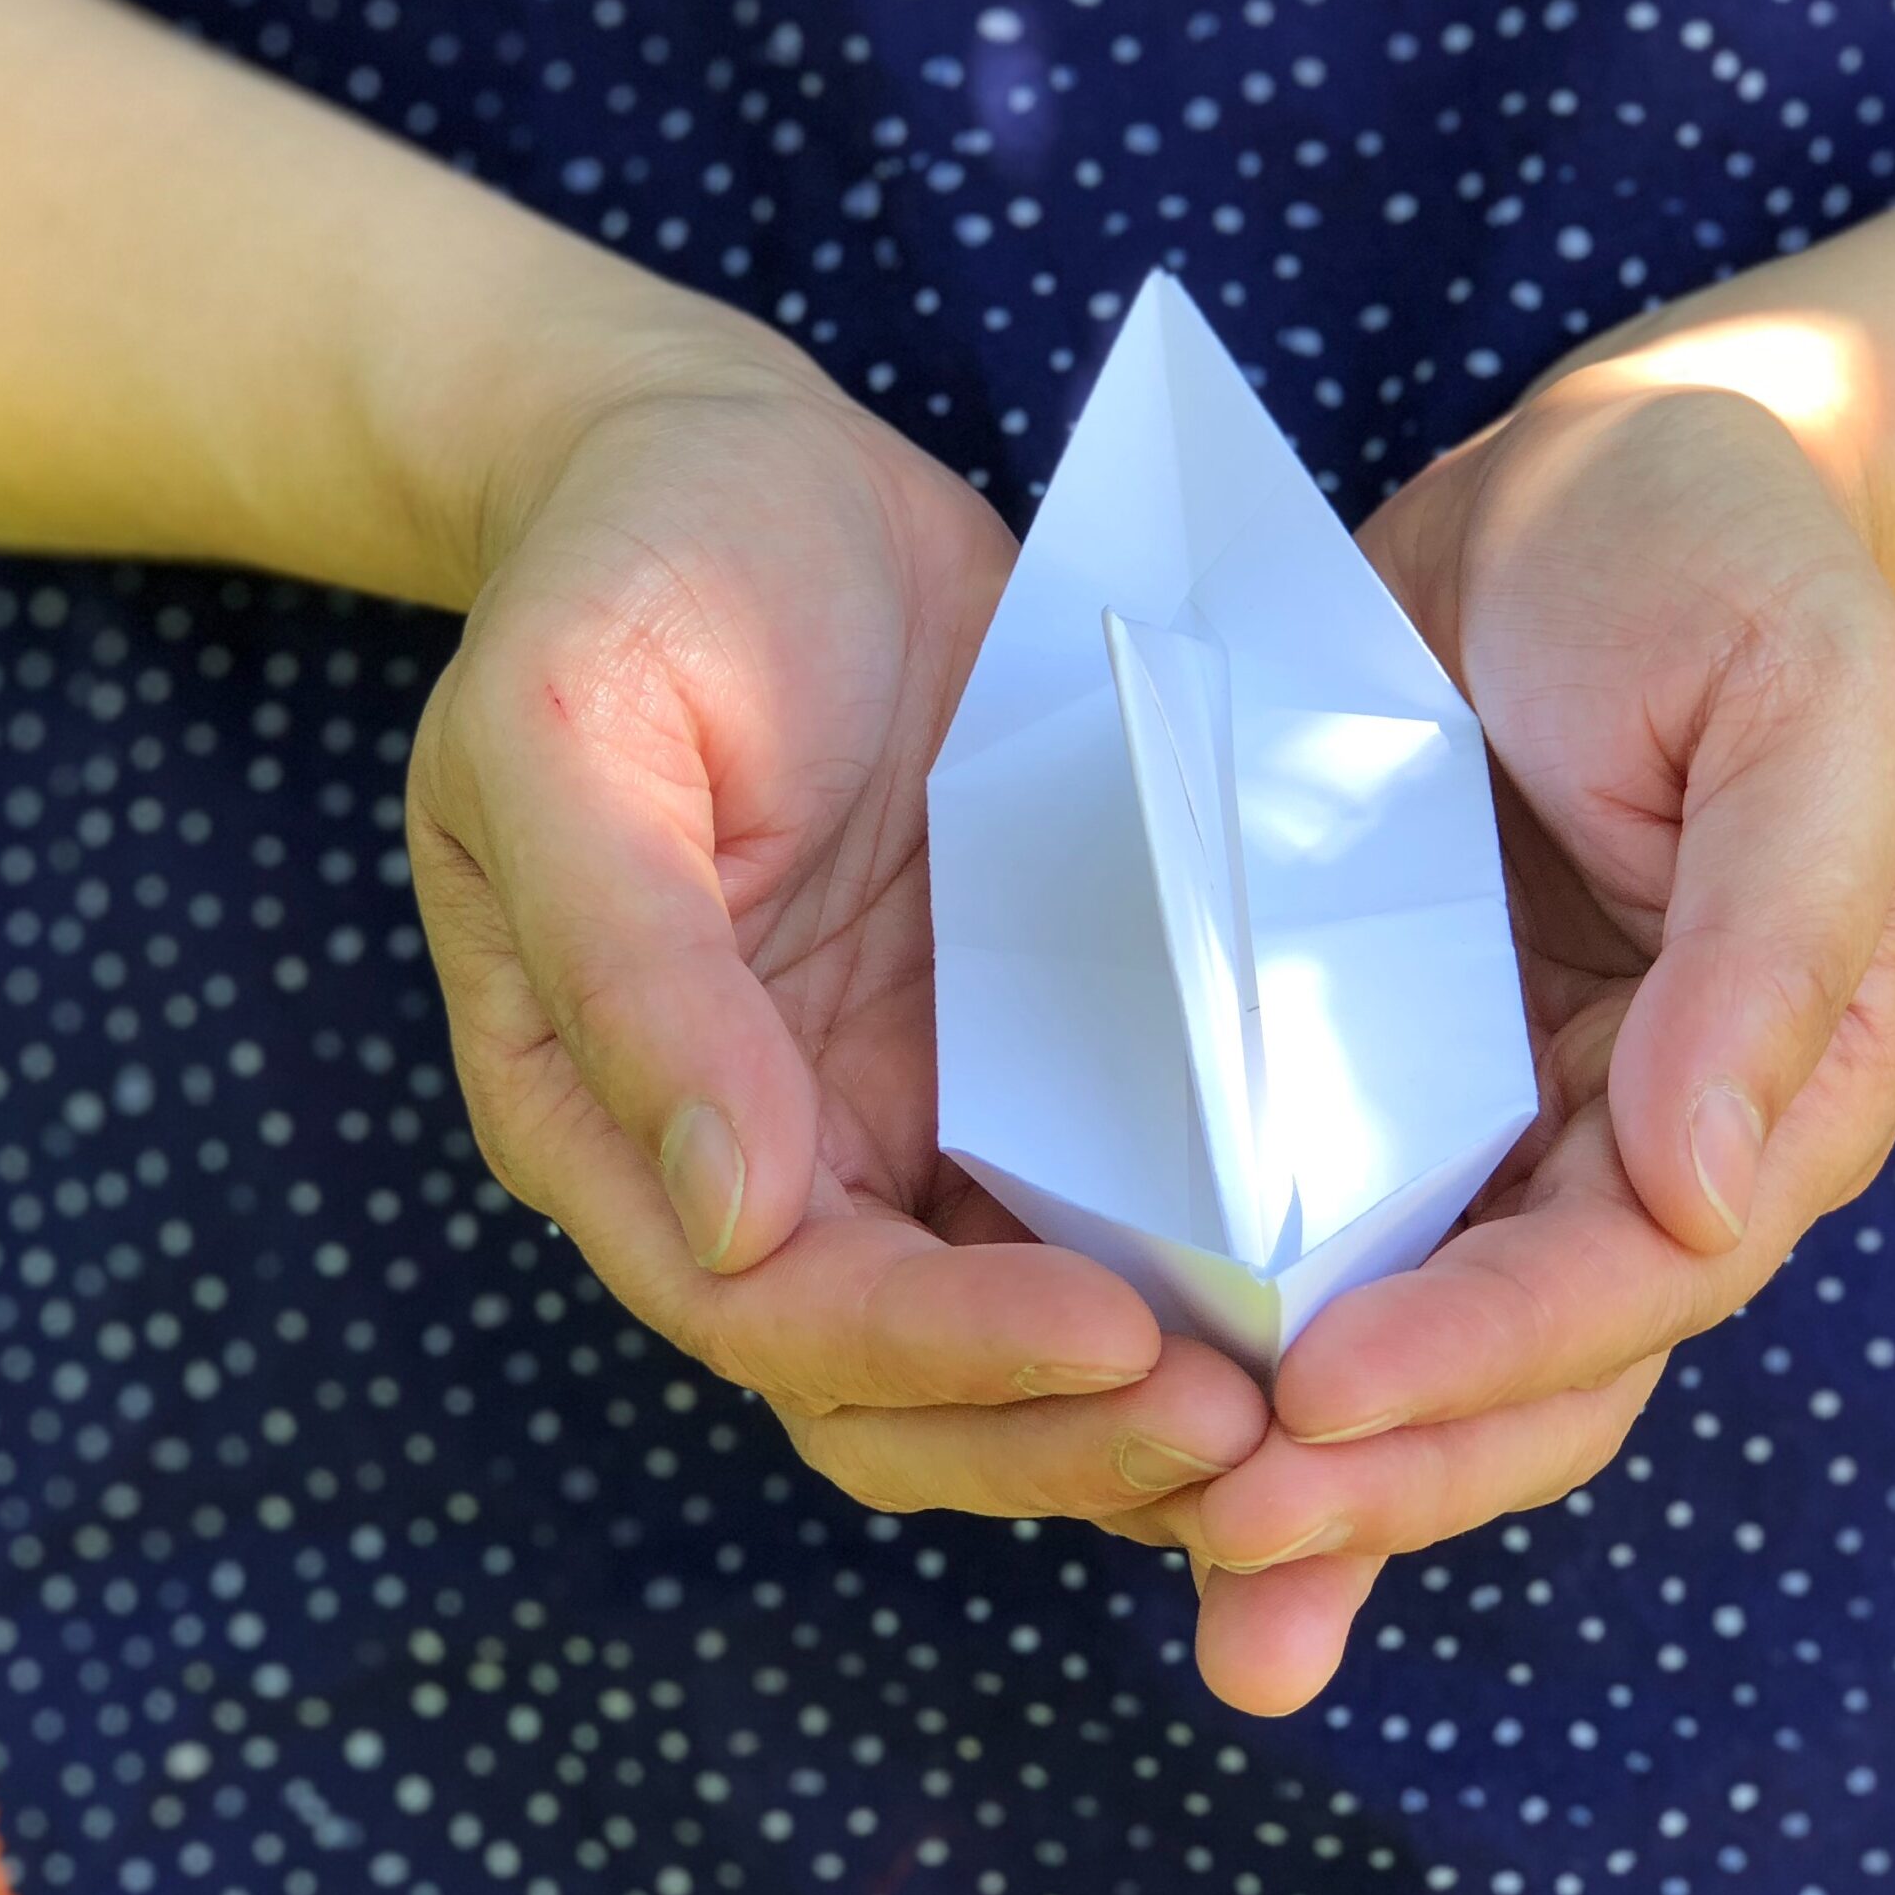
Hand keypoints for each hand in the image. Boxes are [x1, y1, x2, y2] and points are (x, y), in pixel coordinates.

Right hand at [408, 313, 1265, 1532]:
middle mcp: (761, 1143)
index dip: (936, 1351)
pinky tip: (1326, 1267)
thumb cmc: (631, 573)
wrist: (740, 466)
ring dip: (1145, 1389)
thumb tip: (727, 1215)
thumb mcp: (569, 729)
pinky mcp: (1011, 1036)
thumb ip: (627, 965)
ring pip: (1016, 1321)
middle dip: (1061, 1428)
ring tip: (1313, 1395)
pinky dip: (1197, 1256)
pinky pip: (1107, 1185)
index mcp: (614, 1107)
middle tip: (1250, 1426)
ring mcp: (893, 1098)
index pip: (772, 1305)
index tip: (1114, 1339)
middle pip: (900, 1381)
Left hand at [1179, 369, 1894, 1712]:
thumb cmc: (1722, 567)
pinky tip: (1157, 1432)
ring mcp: (1512, 1107)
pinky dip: (1264, 1337)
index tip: (1323, 1401)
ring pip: (1430, 1337)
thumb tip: (1707, 1190)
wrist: (1597, 472)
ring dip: (1328, 1475)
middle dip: (1395, 1473)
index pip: (1641, 1269)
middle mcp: (1643, 1129)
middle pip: (1534, 1364)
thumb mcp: (1805, 713)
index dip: (1491, 1355)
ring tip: (1201, 1583)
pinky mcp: (1390, 1060)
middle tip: (1232, 1552)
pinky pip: (1330, 1224)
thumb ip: (1774, 944)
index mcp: (1772, 1076)